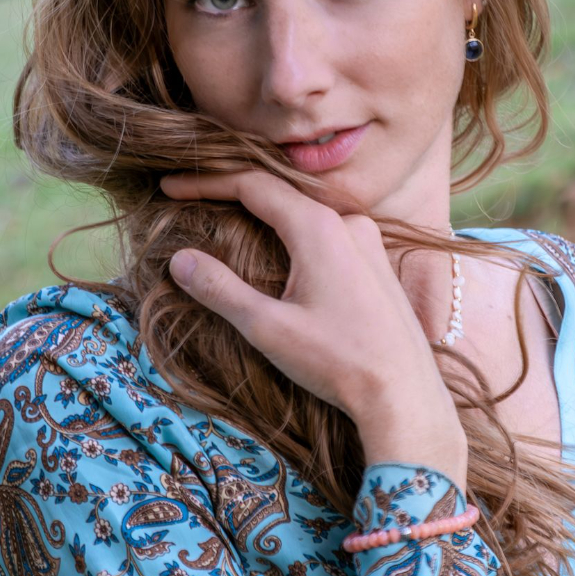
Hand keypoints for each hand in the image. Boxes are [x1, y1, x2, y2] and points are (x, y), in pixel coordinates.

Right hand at [159, 168, 465, 474]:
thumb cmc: (337, 361)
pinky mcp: (377, 263)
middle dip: (232, 192)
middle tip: (191, 197)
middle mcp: (347, 223)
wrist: (404, 392)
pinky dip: (293, 232)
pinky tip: (278, 251)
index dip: (206, 182)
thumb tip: (180, 260)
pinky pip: (327, 232)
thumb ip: (220, 290)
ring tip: (228, 219)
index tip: (169, 188)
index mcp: (317, 228)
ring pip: (305, 212)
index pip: (252, 185)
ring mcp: (368, 241)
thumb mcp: (267, 328)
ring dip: (265, 212)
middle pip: (279, 192)